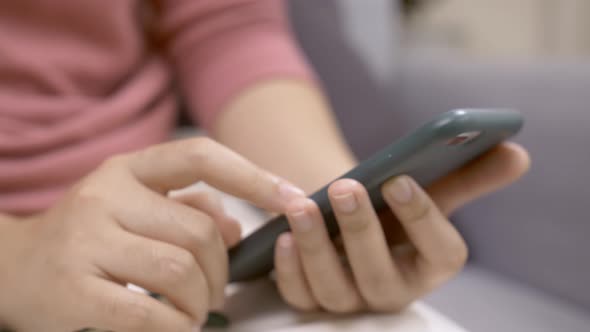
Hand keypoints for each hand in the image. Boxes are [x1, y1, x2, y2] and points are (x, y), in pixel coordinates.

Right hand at [0, 138, 301, 331]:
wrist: (11, 269)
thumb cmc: (89, 238)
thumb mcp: (134, 207)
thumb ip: (190, 208)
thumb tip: (237, 226)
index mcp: (127, 170)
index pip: (200, 157)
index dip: (253, 176)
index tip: (292, 198)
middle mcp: (105, 195)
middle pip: (201, 231)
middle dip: (222, 271)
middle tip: (216, 294)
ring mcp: (86, 240)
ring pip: (181, 271)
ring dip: (200, 302)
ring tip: (191, 312)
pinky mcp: (74, 289)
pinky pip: (151, 314)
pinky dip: (176, 326)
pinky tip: (175, 327)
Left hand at [274, 142, 529, 312]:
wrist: (354, 221)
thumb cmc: (396, 206)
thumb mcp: (430, 188)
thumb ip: (469, 174)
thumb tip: (517, 152)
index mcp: (431, 263)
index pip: (442, 254)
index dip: (423, 218)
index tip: (401, 179)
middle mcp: (393, 289)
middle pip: (381, 276)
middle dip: (363, 231)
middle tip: (346, 186)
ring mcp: (352, 299)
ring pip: (334, 289)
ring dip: (316, 247)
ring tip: (301, 205)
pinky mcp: (314, 300)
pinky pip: (301, 296)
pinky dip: (290, 270)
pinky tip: (281, 236)